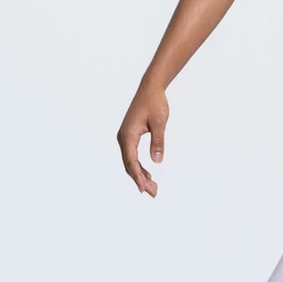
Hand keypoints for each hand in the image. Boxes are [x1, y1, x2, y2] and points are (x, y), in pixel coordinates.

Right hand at [117, 82, 168, 196]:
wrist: (150, 89)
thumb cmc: (155, 103)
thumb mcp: (159, 123)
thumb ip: (158, 142)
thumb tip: (157, 161)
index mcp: (128, 135)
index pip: (131, 161)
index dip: (137, 177)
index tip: (144, 189)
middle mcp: (123, 138)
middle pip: (129, 165)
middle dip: (140, 180)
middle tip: (153, 193)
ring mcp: (125, 137)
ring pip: (130, 162)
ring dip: (140, 175)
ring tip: (153, 188)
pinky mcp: (129, 136)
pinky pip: (132, 156)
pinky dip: (139, 166)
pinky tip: (148, 175)